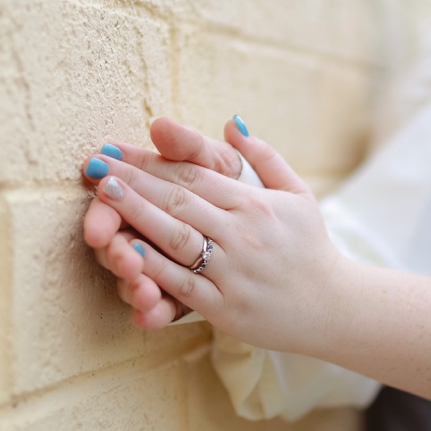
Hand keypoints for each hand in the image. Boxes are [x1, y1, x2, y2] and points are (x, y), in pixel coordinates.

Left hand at [84, 118, 348, 352]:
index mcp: (255, 204)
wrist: (334, 307)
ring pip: (176, 238)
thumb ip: (264, 157)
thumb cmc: (311, 248)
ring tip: (102, 197)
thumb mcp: (297, 194)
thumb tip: (230, 123)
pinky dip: (154, 268)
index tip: (117, 149)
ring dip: (136, 215)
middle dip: (133, 182)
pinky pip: (183, 285)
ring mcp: (233, 271)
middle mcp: (243, 234)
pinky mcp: (226, 307)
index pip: (194, 176)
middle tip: (96, 166)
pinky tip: (126, 253)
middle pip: (178, 201)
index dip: (151, 161)